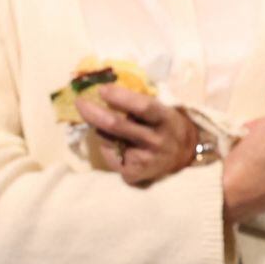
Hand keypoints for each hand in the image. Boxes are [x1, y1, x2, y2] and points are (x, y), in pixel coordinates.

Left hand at [79, 86, 197, 185]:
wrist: (184, 154)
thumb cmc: (166, 125)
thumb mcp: (162, 110)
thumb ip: (138, 103)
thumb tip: (104, 91)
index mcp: (166, 120)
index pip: (143, 107)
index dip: (120, 97)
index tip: (101, 89)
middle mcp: (157, 141)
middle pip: (118, 126)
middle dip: (94, 113)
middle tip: (80, 102)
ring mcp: (145, 159)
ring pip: (109, 140)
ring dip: (99, 128)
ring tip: (102, 123)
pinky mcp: (134, 173)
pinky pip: (110, 155)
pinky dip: (106, 146)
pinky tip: (116, 144)